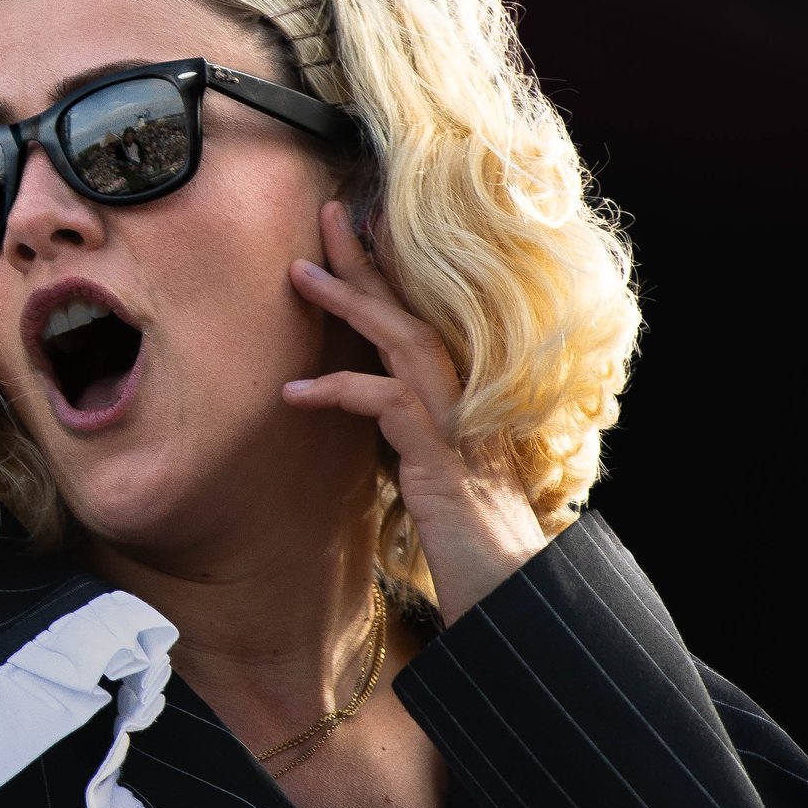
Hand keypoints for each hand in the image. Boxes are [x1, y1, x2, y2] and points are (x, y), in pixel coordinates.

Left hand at [283, 201, 547, 624]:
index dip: (389, 277)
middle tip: (328, 212)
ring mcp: (458, 424)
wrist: (512, 596)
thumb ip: (414, 445)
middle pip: (414, 312)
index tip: (354, 233)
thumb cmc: (474, 550)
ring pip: (405, 340)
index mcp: (465, 399)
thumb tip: (381, 423)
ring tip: (298, 275)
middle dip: (368, 261)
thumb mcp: (436, 485)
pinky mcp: (442, 457)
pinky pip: (386, 403)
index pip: (423, 323)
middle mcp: (468, 399)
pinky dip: (339, 390)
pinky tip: (294, 393)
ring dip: (352, 301)